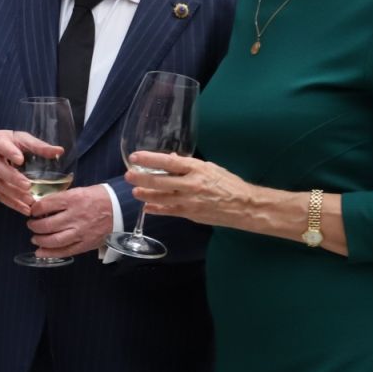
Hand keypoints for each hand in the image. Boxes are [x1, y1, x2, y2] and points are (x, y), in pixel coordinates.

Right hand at [0, 129, 62, 214]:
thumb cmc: (4, 142)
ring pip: (0, 185)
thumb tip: (60, 151)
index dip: (10, 153)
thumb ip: (38, 146)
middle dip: (13, 178)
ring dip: (14, 194)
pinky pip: (0, 196)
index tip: (20, 159)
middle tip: (27, 186)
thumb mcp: (19, 138)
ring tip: (30, 201)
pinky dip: (13, 204)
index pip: (3, 147)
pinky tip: (25, 210)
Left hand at [26, 186, 114, 258]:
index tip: (32, 211)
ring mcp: (80, 232)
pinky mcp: (85, 244)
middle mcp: (75, 216)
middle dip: (34, 226)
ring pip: (53, 240)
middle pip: (46, 225)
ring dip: (40, 240)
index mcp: (72, 199)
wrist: (120, 208)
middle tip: (31, 225)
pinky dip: (50, 253)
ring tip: (35, 238)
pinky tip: (41, 252)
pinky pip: (65, 251)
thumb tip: (42, 206)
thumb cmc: (98, 197)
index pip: (45, 205)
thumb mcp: (79, 191)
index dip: (34, 209)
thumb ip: (62, 199)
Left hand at [127, 151, 253, 226]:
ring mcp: (189, 201)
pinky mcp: (189, 214)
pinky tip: (146, 207)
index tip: (135, 157)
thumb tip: (168, 158)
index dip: (149, 159)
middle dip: (141, 177)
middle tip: (128, 175)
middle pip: (159, 180)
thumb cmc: (228, 184)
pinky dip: (156, 209)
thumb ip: (188, 165)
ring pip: (160, 197)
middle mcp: (191, 184)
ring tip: (135, 191)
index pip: (168, 161)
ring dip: (145, 194)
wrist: (244, 206)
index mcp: (196, 169)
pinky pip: (168, 211)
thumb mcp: (210, 168)